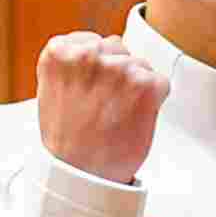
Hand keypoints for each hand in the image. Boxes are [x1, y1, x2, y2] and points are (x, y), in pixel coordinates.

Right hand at [33, 31, 167, 184]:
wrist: (82, 174)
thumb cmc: (68, 138)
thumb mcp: (55, 89)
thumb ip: (76, 64)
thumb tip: (104, 47)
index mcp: (60, 51)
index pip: (93, 42)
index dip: (96, 69)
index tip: (88, 92)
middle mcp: (88, 54)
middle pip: (118, 49)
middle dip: (117, 75)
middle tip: (104, 107)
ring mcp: (118, 68)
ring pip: (140, 65)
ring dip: (135, 89)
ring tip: (116, 116)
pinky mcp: (145, 85)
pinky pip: (160, 83)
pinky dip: (153, 102)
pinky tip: (133, 119)